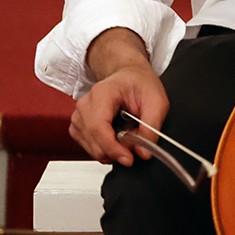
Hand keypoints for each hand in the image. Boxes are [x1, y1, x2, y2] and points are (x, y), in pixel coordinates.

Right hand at [70, 27, 169, 166]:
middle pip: (93, 139)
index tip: (128, 158)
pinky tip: (114, 138)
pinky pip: (87, 146)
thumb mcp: (157, 101)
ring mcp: (79, 115)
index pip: (98, 127)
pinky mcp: (78, 125)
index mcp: (102, 93)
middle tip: (134, 146)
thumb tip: (143, 153)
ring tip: (126, 136)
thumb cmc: (139, 83)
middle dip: (115, 151)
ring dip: (110, 150)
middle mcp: (85, 104)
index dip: (112, 148)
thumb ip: (151, 128)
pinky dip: (103, 148)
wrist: (129, 75)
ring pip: (90, 146)